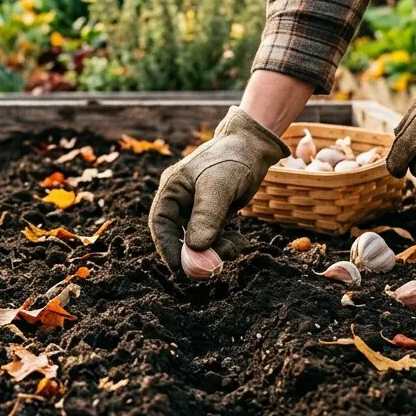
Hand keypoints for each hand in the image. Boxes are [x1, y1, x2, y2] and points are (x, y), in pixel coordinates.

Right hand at [149, 106, 289, 273]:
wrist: (254, 146)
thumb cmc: (232, 159)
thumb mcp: (219, 186)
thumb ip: (207, 216)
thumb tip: (195, 248)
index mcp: (172, 189)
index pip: (160, 224)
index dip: (168, 248)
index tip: (181, 268)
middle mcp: (181, 201)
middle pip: (179, 236)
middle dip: (195, 255)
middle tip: (212, 269)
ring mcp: (198, 209)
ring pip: (199, 240)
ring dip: (216, 251)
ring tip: (236, 248)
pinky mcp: (214, 215)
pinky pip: (215, 237)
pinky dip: (226, 245)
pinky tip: (241, 243)